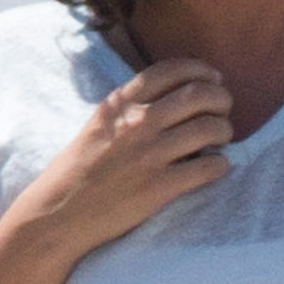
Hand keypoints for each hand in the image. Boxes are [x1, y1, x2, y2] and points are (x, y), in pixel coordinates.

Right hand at [12, 58, 233, 262]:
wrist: (59, 213)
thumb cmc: (78, 171)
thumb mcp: (98, 125)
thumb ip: (128, 109)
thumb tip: (169, 99)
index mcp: (120, 104)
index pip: (170, 70)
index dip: (200, 70)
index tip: (213, 78)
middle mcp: (137, 123)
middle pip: (199, 95)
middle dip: (221, 99)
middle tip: (224, 110)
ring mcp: (150, 154)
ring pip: (210, 128)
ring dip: (225, 131)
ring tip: (222, 138)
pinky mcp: (160, 187)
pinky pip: (208, 168)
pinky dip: (221, 165)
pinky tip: (217, 167)